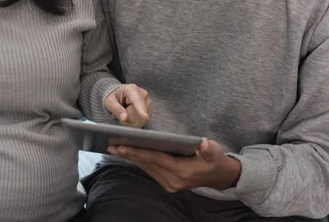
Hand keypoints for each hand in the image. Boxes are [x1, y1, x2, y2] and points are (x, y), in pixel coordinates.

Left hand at [104, 84, 151, 126]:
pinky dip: (135, 122)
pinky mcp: (149, 109)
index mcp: (132, 89)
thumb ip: (116, 109)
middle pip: (139, 113)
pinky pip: (143, 121)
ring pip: (142, 119)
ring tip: (124, 114)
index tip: (145, 116)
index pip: (137, 101)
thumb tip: (124, 118)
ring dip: (131, 121)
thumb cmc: (114, 97)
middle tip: (120, 114)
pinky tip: (130, 116)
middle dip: (128, 118)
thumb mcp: (110, 101)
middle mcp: (142, 94)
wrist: (119, 95)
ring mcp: (147, 102)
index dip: (141, 109)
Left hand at [107, 138, 240, 191]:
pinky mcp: (167, 183)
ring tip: (114, 148)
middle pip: (147, 164)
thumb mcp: (215, 152)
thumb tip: (202, 144)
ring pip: (146, 168)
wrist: (218, 176)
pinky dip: (138, 161)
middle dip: (129, 154)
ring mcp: (169, 184)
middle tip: (111, 145)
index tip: (122, 146)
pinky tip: (128, 153)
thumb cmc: (214, 160)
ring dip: (131, 158)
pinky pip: (149, 171)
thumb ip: (209, 149)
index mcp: (182, 172)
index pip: (156, 159)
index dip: (139, 152)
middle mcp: (173, 180)